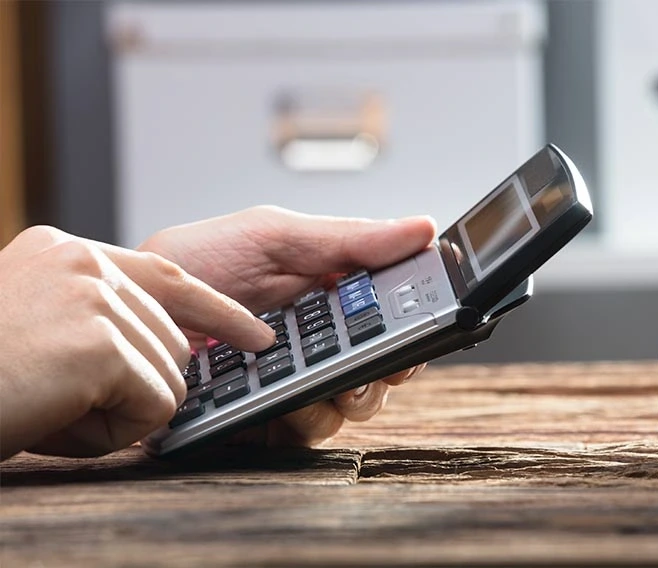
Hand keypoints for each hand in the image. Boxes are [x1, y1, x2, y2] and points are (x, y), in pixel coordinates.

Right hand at [0, 226, 274, 459]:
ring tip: (47, 406)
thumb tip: (175, 354)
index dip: (217, 310)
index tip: (255, 334)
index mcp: (63, 252)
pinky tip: (56, 420)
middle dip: (133, 388)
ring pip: (169, 378)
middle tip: (56, 400)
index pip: (167, 274)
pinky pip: (156, 407)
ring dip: (118, 414)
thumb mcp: (35, 333)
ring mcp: (92, 295)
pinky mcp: (99, 341)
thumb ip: (97, 325)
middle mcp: (82, 261)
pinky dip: (114, 433)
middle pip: (173, 341)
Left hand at [137, 205, 435, 446]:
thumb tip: (423, 229)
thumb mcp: (276, 236)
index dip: (415, 324)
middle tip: (381, 365)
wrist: (128, 306)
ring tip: (332, 386)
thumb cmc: (197, 261)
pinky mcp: (267, 417)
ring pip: (354, 404)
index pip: (395, 314)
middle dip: (390, 369)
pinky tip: (287, 406)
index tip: (420, 328)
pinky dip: (306, 421)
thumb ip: (351, 238)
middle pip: (384, 366)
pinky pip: (306, 431)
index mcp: (333, 293)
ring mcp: (296, 380)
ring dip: (352, 398)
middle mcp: (322, 340)